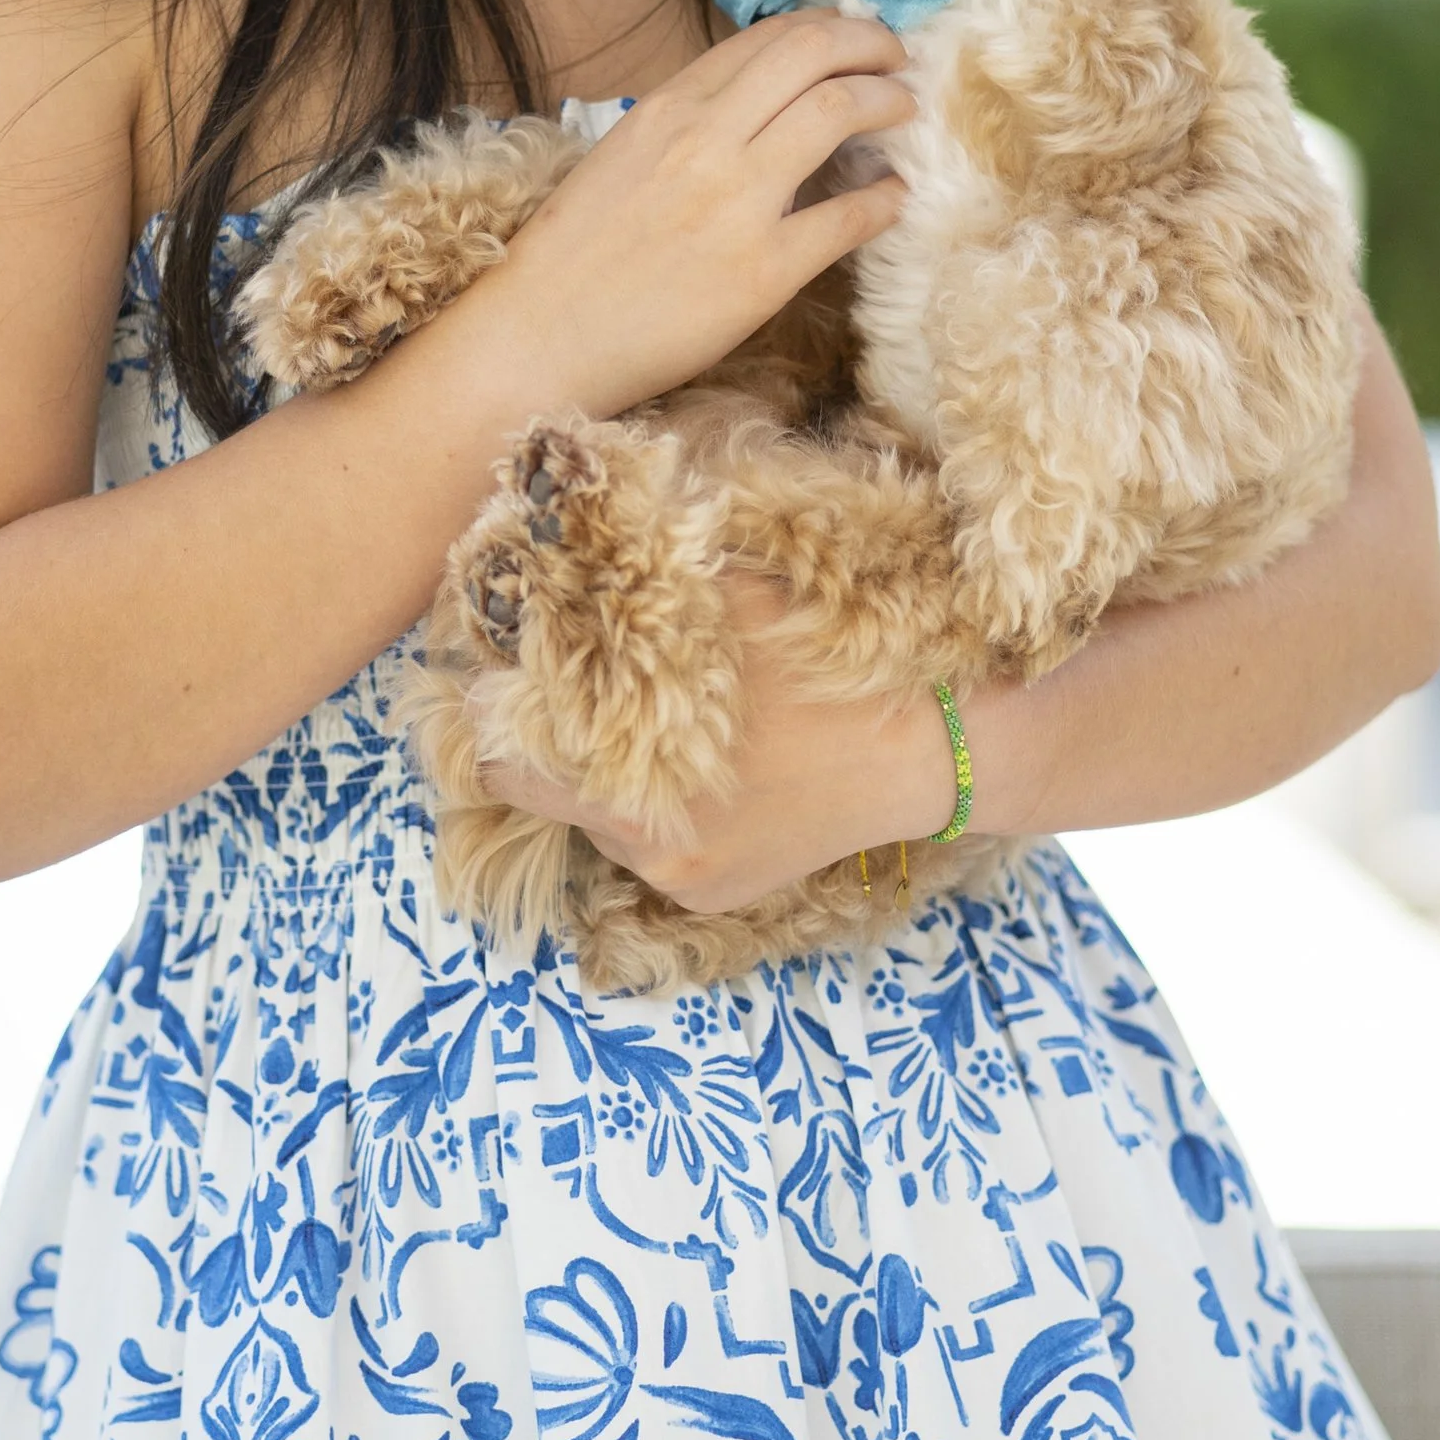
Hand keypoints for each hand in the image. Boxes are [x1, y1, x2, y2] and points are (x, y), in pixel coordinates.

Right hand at [440, 11, 914, 419]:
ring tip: (902, 111)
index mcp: (667, 107)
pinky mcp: (764, 270)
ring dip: (886, 101)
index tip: (853, 40)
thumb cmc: (571, 256)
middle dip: (871, 45)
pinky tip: (895, 197)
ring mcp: (738, 201)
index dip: (826, 29)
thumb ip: (684, 124)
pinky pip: (849, 217)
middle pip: (814, 53)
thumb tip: (753, 106)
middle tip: (896, 59)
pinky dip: (885, 198)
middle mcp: (706, 137)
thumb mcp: (621, 157)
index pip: (767, 38)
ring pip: (839, 111)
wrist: (539, 337)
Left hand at [481, 574, 963, 909]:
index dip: (503, 707)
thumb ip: (635, 581)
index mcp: (627, 778)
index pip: (500, 760)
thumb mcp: (730, 592)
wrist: (939, 744)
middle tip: (585, 688)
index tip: (519, 669)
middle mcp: (643, 847)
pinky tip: (718, 768)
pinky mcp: (715, 897)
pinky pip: (654, 847)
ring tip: (669, 722)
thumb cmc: (830, 654)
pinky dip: (665, 807)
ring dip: (615, 773)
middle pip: (547, 793)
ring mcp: (682, 879)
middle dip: (554, 741)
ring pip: (603, 820)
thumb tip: (555, 542)